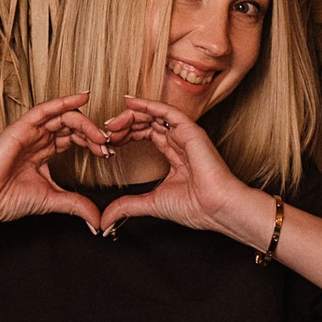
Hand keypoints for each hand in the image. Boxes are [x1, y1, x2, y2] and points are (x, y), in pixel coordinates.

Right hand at [0, 98, 113, 234]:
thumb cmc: (5, 199)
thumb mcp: (51, 201)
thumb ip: (75, 205)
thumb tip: (97, 220)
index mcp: (42, 152)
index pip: (73, 139)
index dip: (92, 143)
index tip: (109, 153)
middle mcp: (37, 139)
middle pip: (71, 126)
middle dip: (92, 133)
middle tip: (109, 144)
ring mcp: (29, 132)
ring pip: (63, 117)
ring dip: (85, 123)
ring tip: (100, 135)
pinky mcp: (20, 128)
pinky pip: (45, 110)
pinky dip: (64, 102)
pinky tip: (83, 98)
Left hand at [96, 99, 266, 241]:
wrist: (216, 208)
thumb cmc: (196, 208)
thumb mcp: (152, 204)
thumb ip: (128, 206)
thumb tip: (106, 219)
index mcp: (176, 156)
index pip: (148, 136)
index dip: (128, 135)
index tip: (109, 141)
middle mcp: (181, 142)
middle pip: (149, 124)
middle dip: (126, 125)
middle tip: (106, 130)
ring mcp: (186, 135)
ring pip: (155, 115)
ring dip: (131, 115)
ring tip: (113, 122)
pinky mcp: (191, 131)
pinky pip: (167, 111)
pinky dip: (148, 105)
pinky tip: (130, 102)